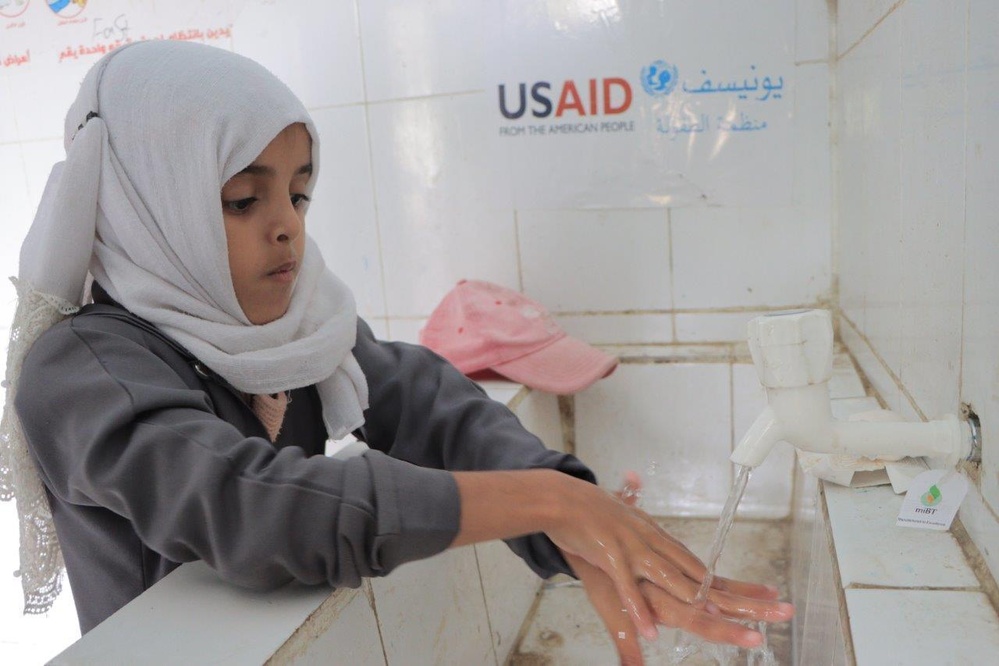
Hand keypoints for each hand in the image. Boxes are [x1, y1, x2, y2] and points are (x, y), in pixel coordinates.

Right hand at [556, 473, 791, 663]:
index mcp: (662, 548)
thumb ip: (633, 510)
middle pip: (704, 583)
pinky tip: (650, 632)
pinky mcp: (610, 556)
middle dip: (744, 601)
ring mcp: (635, 552)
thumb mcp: (619, 525)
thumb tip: (637, 484)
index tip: (770, 596)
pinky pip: (627, 589)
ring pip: (674, 584)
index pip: (707, 574)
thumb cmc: (591, 515)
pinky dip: (637, 610)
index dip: (739, 588)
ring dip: (702, 607)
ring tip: (730, 626)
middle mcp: (657, 550)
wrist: (561, 498)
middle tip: (781, 610)